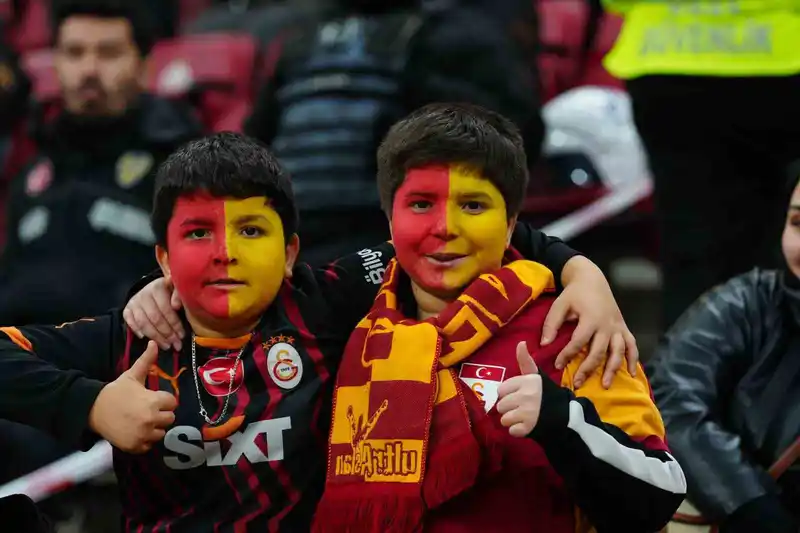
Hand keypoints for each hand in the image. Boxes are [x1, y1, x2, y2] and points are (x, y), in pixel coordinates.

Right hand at [88, 341, 177, 453]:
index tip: (152, 398)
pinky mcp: (136, 446)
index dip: (163, 400)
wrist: (93, 410)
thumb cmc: (116, 392)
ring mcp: (144, 435)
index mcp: (154, 401)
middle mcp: (151, 419)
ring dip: (154, 428)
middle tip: (146, 410)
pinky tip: (135, 431)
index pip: (172, 402)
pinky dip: (144, 440)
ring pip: (161, 433)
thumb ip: (146, 360)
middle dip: (161, 414)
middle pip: (170, 418)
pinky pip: (149, 445)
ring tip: (140, 420)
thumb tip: (154, 342)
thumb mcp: (132, 375)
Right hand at [123, 278, 183, 350]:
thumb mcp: (178, 291)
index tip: (182, 335)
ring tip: (166, 345)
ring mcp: (134, 302)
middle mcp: (143, 294)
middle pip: (154, 318)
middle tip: (176, 344)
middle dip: (167, 334)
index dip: (175, 324)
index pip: (166, 309)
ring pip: (143, 323)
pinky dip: (139, 332)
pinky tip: (149, 340)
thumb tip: (176, 305)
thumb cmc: (170, 292)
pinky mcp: (127, 309)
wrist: (155, 289)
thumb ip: (179, 295)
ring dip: (156, 337)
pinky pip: (131, 323)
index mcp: (157, 287)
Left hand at [496, 342, 541, 437]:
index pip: (501, 390)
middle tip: (523, 408)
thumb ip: (525, 361)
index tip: (519, 396)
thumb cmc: (548, 395)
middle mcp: (526, 395)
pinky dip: (518, 431)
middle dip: (510, 409)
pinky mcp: (529, 428)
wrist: (566, 417)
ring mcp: (527, 413)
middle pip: (501, 406)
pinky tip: (528, 426)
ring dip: (512, 421)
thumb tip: (520, 342)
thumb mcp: (537, 376)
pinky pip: (512, 431)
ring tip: (525, 418)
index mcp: (527, 381)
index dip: (509, 395)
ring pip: (504, 419)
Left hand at [543, 257, 637, 387]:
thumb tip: (544, 344)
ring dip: (613, 369)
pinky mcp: (624, 328)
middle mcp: (607, 325)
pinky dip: (633, 359)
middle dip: (588, 369)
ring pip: (618, 351)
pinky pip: (632, 345)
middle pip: (599, 351)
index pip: (578, 342)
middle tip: (578, 383)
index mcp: (591, 318)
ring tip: (605, 385)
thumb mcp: (560, 304)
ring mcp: (618, 327)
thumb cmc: (575, 293)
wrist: (592, 279)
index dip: (567, 355)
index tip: (557, 365)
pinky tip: (631, 374)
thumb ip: (552, 324)